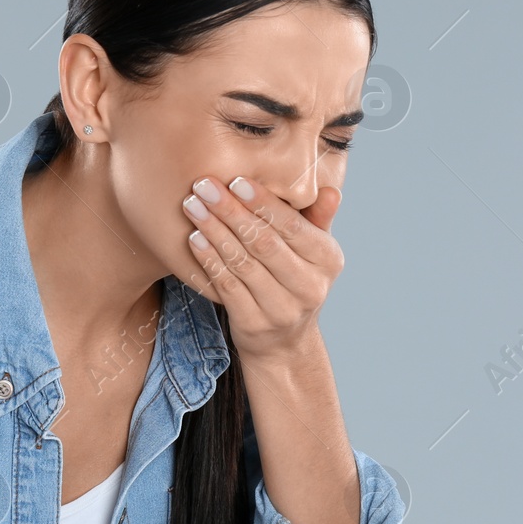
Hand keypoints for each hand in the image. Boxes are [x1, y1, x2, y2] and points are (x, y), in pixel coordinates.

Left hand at [180, 174, 343, 360]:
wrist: (285, 342)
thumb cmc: (295, 279)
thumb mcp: (314, 251)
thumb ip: (317, 219)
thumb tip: (330, 190)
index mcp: (328, 261)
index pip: (292, 226)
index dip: (263, 203)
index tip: (236, 181)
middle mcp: (310, 287)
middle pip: (264, 243)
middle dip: (231, 211)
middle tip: (204, 186)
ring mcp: (281, 309)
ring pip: (242, 263)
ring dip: (213, 231)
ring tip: (192, 206)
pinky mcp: (254, 324)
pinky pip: (226, 286)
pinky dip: (208, 260)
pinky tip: (194, 238)